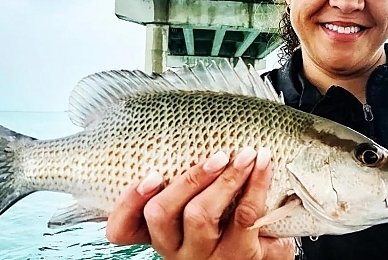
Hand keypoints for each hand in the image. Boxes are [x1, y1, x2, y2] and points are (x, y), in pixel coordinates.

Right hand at [105, 147, 295, 258]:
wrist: (265, 258)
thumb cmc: (228, 228)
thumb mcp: (198, 213)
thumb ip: (185, 190)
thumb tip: (186, 139)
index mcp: (161, 235)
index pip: (122, 229)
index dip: (127, 203)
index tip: (148, 176)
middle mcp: (175, 250)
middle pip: (160, 213)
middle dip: (188, 179)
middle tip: (218, 156)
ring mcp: (205, 256)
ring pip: (200, 214)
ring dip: (226, 178)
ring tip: (246, 156)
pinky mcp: (239, 257)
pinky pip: (243, 215)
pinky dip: (256, 184)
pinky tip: (263, 165)